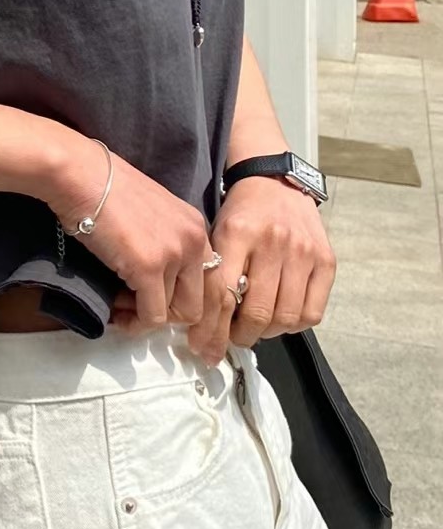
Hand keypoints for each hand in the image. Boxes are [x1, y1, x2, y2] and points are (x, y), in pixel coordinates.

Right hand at [45, 136, 229, 366]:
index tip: (153, 300)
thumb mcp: (151, 214)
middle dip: (166, 313)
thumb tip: (157, 278)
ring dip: (143, 315)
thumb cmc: (103, 188)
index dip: (180, 298)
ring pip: (172, 312)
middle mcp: (194, 241)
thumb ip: (164, 242)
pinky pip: (152, 316)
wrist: (81, 175)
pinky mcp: (149, 268)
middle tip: (135, 307)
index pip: (209, 281)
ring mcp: (174, 255)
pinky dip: (133, 321)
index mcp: (196, 227)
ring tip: (119, 304)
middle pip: (197, 303)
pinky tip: (115, 308)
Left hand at [210, 176, 336, 346]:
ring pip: (285, 318)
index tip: (202, 345)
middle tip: (231, 338)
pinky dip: (294, 325)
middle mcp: (273, 242)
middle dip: (239, 336)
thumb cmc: (241, 215)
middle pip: (256, 312)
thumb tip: (202, 330)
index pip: (221, 295)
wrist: (275, 183)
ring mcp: (303, 252)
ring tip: (254, 328)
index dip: (210, 329)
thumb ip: (211, 276)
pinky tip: (280, 317)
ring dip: (266, 333)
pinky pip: (312, 313)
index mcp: (236, 234)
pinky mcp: (326, 261)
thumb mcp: (216, 235)